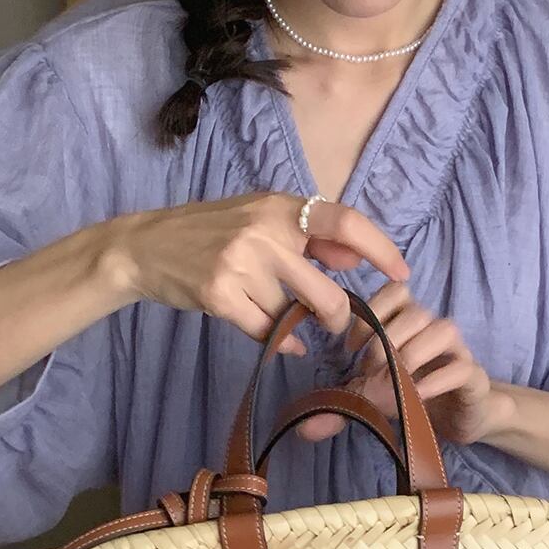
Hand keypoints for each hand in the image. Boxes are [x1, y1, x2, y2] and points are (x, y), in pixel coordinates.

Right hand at [109, 193, 409, 354]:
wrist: (146, 247)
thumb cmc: (210, 234)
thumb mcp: (260, 219)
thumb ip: (308, 238)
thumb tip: (353, 258)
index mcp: (278, 207)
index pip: (344, 222)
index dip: (379, 248)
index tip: (402, 273)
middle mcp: (263, 232)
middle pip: (325, 291)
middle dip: (336, 317)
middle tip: (335, 324)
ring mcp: (240, 264)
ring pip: (292, 315)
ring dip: (293, 325)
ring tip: (275, 314)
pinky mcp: (221, 296)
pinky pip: (268, 332)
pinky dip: (278, 341)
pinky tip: (276, 338)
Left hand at [297, 281, 515, 444]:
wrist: (461, 417)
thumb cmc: (414, 395)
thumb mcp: (373, 398)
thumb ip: (341, 406)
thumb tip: (304, 429)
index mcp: (408, 322)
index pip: (395, 291)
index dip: (371, 312)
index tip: (350, 346)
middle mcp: (434, 328)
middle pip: (415, 310)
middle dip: (386, 339)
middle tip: (369, 370)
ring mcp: (457, 351)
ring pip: (442, 329)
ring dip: (413, 354)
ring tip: (396, 383)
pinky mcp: (473, 376)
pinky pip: (461, 367)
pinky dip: (436, 379)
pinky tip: (417, 396)